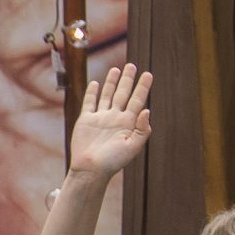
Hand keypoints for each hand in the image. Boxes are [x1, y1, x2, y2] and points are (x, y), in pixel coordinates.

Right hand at [67, 63, 152, 179]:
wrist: (91, 170)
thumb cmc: (113, 161)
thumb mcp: (133, 147)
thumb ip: (142, 129)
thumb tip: (147, 110)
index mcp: (128, 123)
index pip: (138, 100)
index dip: (143, 87)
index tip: (148, 74)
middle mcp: (115, 118)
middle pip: (123, 94)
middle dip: (128, 79)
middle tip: (132, 65)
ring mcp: (100, 118)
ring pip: (107, 95)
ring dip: (112, 83)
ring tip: (117, 69)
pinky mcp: (86, 120)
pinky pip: (90, 103)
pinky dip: (92, 92)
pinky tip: (96, 83)